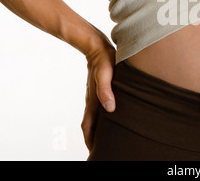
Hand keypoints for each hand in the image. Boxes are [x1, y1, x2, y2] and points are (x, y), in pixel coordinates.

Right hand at [82, 35, 115, 151]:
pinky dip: (102, 118)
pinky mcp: (100, 90)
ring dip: (98, 130)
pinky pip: (99, 109)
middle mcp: (93, 101)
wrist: (97, 46)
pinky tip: (110, 117)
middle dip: (94, 139)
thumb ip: (106, 91)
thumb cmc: (103, 60)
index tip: (95, 152)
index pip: (89, 127)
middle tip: (101, 151)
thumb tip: (110, 109)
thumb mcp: (105, 74)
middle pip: (91, 126)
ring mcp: (95, 96)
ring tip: (106, 140)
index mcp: (93, 101)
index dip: (90, 140)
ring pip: (95, 118)